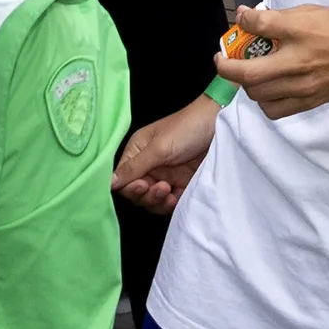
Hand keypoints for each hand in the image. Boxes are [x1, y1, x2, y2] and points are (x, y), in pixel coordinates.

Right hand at [112, 97, 217, 215]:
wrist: (220, 125)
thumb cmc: (187, 129)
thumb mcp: (158, 148)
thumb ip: (134, 167)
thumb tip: (108, 183)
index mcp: (138, 150)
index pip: (124, 177)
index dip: (129, 186)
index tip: (142, 185)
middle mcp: (149, 164)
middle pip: (137, 191)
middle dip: (146, 195)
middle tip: (161, 188)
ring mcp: (166, 174)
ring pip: (152, 199)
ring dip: (158, 200)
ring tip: (169, 192)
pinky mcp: (182, 182)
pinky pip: (170, 201)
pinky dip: (171, 203)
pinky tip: (176, 197)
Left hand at [215, 5, 328, 118]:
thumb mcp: (313, 12)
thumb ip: (279, 16)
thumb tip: (248, 15)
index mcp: (300, 33)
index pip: (259, 28)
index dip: (241, 24)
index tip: (237, 23)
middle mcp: (298, 64)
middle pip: (248, 74)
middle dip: (229, 67)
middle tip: (228, 59)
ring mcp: (304, 88)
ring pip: (259, 96)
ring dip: (247, 85)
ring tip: (251, 74)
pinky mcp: (311, 102)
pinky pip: (276, 110)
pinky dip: (266, 101)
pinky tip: (270, 89)